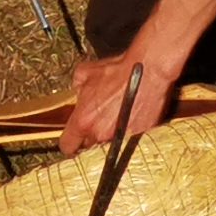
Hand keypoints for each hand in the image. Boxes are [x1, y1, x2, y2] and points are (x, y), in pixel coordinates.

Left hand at [59, 52, 179, 154]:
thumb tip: (78, 91)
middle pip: (90, 145)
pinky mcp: (140, 135)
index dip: (70, 143)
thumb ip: (76, 88)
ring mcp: (121, 137)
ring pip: (110, 143)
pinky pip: (130, 138)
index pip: (68, 145)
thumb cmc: (120, 71)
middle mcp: (101, 133)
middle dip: (92, 135)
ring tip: (117, 116)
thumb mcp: (85, 72)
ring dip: (111, 133)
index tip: (73, 139)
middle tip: (98, 120)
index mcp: (84, 121)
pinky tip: (131, 115)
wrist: (148, 70)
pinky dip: (129, 130)